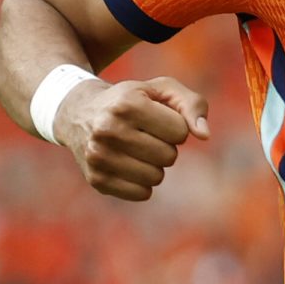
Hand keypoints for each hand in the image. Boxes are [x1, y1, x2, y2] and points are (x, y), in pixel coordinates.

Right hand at [54, 76, 209, 200]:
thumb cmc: (132, 99)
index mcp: (127, 104)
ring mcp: (98, 157)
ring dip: (155, 164)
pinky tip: (128, 163)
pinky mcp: (96, 179)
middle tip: (146, 134)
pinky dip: (143, 182)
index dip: (175, 126)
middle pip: (169, 156)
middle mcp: (108, 130)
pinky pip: (142, 194)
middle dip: (166, 146)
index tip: (157, 118)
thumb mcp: (162, 90)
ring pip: (156, 177)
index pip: (180, 131)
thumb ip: (193, 105)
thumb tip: (205, 135)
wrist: (79, 112)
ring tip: (136, 147)